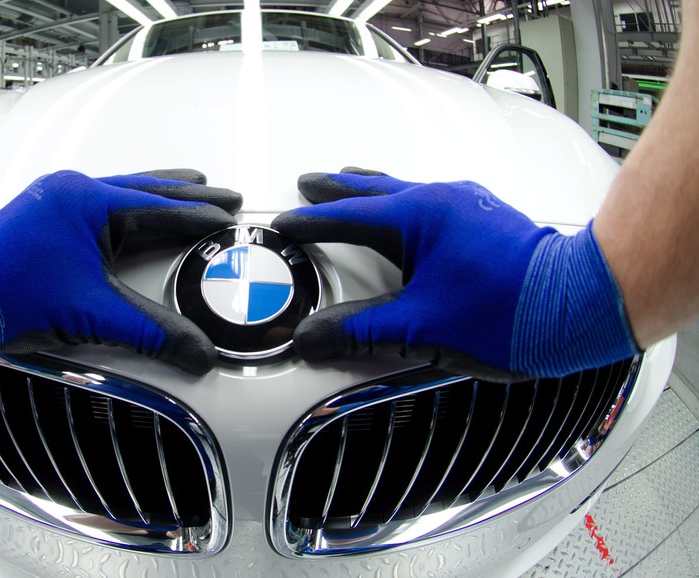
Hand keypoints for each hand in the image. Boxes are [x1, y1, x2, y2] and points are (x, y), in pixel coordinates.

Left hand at [0, 169, 241, 374]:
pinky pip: (105, 201)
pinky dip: (133, 205)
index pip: (159, 208)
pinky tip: (143, 212)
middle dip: (189, 195)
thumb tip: (196, 352)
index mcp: (88, 202)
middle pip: (147, 189)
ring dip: (162, 194)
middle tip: (226, 195)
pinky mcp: (50, 213)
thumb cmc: (9, 295)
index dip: (199, 216)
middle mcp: (74, 191)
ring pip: (126, 191)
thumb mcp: (91, 314)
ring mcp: (60, 199)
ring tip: (195, 189)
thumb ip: (150, 331)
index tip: (229, 217)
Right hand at [272, 168, 637, 380]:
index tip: (285, 224)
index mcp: (418, 217)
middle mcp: (442, 200)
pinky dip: (405, 202)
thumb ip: (361, 331)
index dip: (312, 222)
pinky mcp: (487, 218)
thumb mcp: (422, 327)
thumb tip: (313, 337)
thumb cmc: (510, 311)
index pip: (349, 217)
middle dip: (338, 189)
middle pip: (375, 190)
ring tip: (352, 183)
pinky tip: (411, 215)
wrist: (582, 302)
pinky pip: (431, 199)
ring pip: (405, 189)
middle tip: (310, 182)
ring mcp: (467, 205)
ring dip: (372, 189)